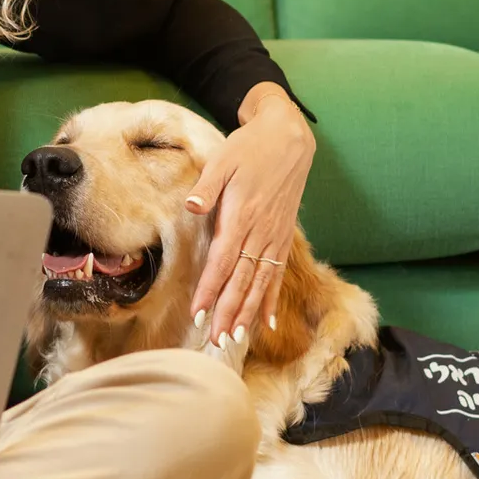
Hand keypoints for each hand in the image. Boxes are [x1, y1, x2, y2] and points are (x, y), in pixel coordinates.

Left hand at [184, 83, 314, 345]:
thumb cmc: (248, 148)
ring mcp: (275, 237)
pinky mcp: (283, 237)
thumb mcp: (223, 159)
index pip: (224, 261)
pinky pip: (277, 275)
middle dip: (228, 311)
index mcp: (242, 215)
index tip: (198, 313)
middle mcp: (261, 232)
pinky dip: (271, 300)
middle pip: (243, 280)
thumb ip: (207, 187)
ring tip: (236, 338)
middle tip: (214, 340)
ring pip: (261, 283)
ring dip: (248, 312)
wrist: (287, 138)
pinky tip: (265, 323)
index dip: (211, 289)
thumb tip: (191, 207)